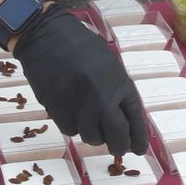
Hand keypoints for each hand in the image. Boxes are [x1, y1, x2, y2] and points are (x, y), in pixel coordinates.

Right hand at [14, 6, 146, 154]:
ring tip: (91, 124)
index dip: (138, 137)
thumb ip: (116, 91)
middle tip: (117, 149)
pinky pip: (70, 130)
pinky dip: (73, 126)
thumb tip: (124, 122)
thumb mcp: (108, 65)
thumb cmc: (80, 46)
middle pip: (116, 135)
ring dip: (93, 135)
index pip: (135, 118)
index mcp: (119, 82)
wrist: (46, 35)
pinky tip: (72, 113)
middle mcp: (102, 96)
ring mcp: (79, 104)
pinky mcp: (58, 109)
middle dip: (119, 146)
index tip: (139, 149)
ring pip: (91, 136)